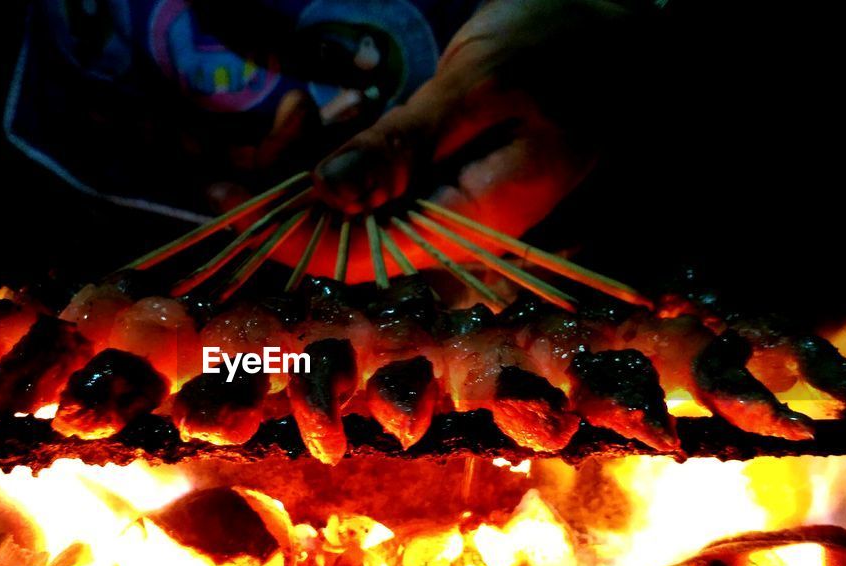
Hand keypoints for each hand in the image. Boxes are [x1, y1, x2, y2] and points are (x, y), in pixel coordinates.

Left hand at [312, 0, 630, 242]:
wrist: (621, 31)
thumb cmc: (566, 51)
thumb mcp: (481, 89)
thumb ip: (405, 147)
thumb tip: (327, 195)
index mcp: (470, 224)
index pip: (358, 256)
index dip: (287, 236)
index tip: (224, 201)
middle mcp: (452, 226)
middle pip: (346, 233)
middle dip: (292, 184)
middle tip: (281, 115)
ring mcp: (445, 199)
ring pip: (351, 204)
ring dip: (313, 157)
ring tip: (303, 103)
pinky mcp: (439, 170)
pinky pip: (370, 175)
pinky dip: (339, 142)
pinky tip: (331, 106)